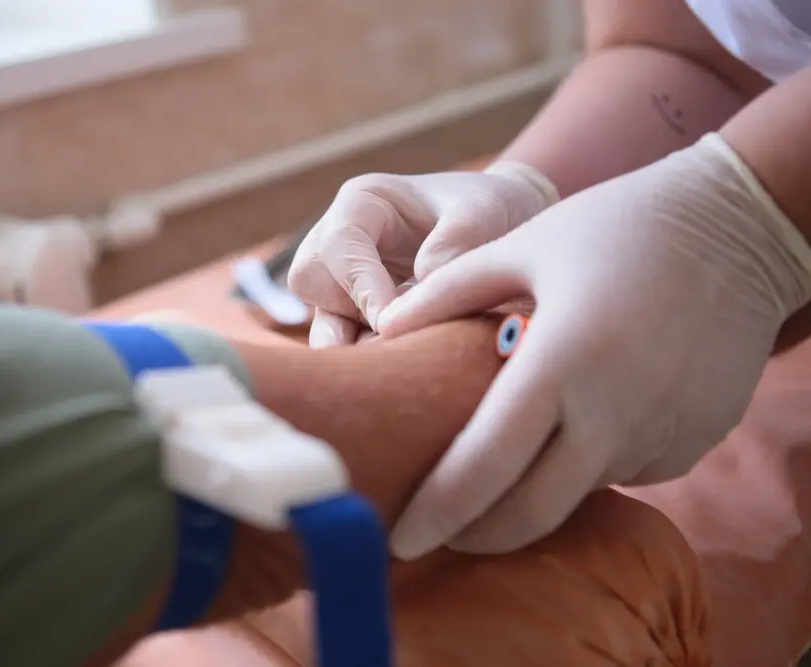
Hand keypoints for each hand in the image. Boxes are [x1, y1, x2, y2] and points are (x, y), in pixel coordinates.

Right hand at [287, 165, 558, 346]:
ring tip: (398, 365)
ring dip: (353, 346)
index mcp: (363, 202)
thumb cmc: (490, 209)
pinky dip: (367, 361)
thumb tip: (409, 304)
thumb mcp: (482, 214)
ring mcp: (343, 280)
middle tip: (395, 337)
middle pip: (309, 280)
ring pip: (321, 318)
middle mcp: (340, 239)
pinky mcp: (355, 314)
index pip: (338, 245)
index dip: (360, 286)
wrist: (507, 226)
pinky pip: (343, 344)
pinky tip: (399, 373)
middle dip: (346, 313)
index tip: (394, 321)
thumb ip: (452, 246)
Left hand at [380, 133, 810, 557]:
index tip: (401, 538)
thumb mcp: (524, 244)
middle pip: (531, 512)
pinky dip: (591, 458)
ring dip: (537, 484)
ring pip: (578, 491)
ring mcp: (663, 433)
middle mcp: (616, 412)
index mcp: (562, 360)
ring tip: (511, 450)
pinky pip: (625, 471)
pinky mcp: (696, 442)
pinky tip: (585, 413)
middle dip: (477, 535)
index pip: (486, 464)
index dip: (437, 512)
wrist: (738, 226)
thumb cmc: (616, 226)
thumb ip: (449, 292)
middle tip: (441, 533)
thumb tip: (382, 329)